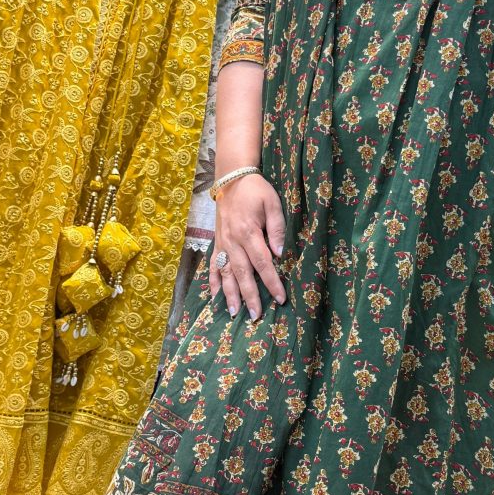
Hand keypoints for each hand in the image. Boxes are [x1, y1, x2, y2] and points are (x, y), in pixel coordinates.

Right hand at [210, 174, 286, 318]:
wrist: (231, 178)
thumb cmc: (256, 190)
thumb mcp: (272, 203)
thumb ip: (277, 228)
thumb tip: (280, 252)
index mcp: (248, 232)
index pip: (263, 263)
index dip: (271, 282)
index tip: (280, 298)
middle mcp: (232, 241)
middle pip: (242, 274)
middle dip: (250, 296)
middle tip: (256, 315)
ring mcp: (222, 243)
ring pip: (226, 273)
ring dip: (230, 294)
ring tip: (234, 313)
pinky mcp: (216, 242)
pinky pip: (213, 265)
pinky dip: (213, 281)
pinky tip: (215, 297)